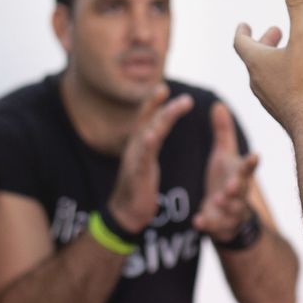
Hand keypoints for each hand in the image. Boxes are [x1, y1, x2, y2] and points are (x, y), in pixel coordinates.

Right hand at [108, 85, 194, 233]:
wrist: (126, 213)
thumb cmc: (138, 188)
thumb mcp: (145, 161)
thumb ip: (150, 144)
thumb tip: (157, 129)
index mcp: (139, 145)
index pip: (146, 119)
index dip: (153, 103)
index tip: (163, 88)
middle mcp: (135, 148)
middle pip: (147, 121)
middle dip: (159, 104)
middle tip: (173, 92)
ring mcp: (135, 160)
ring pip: (149, 134)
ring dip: (163, 118)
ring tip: (176, 106)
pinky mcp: (137, 174)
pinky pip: (143, 157)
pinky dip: (147, 145)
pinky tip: (152, 135)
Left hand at [191, 102, 259, 241]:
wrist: (227, 214)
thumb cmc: (226, 179)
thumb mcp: (224, 155)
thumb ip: (222, 132)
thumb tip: (218, 104)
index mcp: (239, 175)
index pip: (247, 168)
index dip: (251, 163)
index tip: (256, 155)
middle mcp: (238, 193)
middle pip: (241, 190)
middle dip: (238, 187)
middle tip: (233, 184)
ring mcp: (229, 211)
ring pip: (231, 210)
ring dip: (226, 205)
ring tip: (218, 200)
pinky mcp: (218, 224)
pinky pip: (213, 226)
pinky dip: (207, 224)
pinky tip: (198, 221)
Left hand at [234, 0, 302, 134]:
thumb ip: (299, 6)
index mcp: (256, 61)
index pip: (240, 42)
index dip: (242, 32)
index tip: (244, 25)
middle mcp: (256, 81)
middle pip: (253, 58)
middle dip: (263, 42)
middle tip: (274, 32)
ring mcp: (267, 99)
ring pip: (264, 75)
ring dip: (273, 60)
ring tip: (288, 53)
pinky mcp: (281, 112)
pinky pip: (276, 90)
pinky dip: (282, 78)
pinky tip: (299, 80)